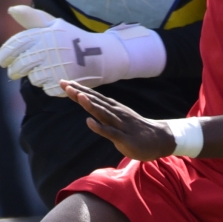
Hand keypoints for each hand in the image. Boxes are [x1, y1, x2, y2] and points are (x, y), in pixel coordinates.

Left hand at [0, 5, 165, 95]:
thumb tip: (10, 9)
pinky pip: (46, 89)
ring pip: (33, 79)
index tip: (3, 61)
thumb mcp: (54, 25)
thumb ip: (32, 18)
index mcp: (43, 35)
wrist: (101, 54)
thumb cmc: (73, 39)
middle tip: (15, 72)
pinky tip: (57, 77)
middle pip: (20, 66)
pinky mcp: (63, 82)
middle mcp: (47, 50)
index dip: (5, 55)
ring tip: (46, 70)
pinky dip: (49, 86)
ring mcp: (55, 67)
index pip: (14, 46)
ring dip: (35, 77)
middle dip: (15, 71)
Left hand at [64, 81, 178, 160]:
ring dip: (90, 105)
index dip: (78, 89)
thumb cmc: (135, 130)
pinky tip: (89, 122)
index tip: (63, 82)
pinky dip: (99, 127)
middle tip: (64, 83)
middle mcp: (115, 113)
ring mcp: (120, 124)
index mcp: (112, 109)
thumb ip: (104, 114)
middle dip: (79, 93)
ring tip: (78, 95)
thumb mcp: (117, 120)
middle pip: (95, 101)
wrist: (159, 139)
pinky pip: (110, 132)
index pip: (93, 97)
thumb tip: (91, 106)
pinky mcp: (124, 138)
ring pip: (103, 113)